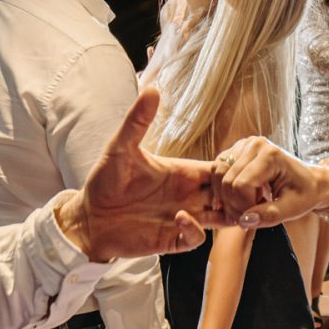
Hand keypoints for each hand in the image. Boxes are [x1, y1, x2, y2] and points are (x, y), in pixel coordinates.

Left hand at [55, 89, 223, 259]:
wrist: (88, 218)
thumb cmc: (104, 181)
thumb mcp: (120, 148)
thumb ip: (137, 121)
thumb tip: (151, 89)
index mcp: (181, 172)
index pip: (219, 169)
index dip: (231, 169)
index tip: (234, 168)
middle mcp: (186, 194)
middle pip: (226, 194)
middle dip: (238, 193)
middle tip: (239, 192)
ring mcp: (181, 217)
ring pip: (220, 217)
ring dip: (228, 214)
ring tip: (224, 209)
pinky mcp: (172, 239)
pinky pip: (197, 238)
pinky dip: (196, 230)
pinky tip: (182, 219)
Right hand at [211, 136, 328, 227]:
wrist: (310, 181)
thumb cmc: (304, 194)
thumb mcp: (292, 209)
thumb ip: (268, 216)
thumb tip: (244, 221)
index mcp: (270, 155)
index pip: (241, 186)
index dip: (243, 208)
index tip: (255, 218)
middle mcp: (255, 144)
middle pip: (227, 181)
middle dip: (233, 205)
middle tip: (247, 218)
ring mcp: (244, 144)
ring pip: (218, 175)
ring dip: (227, 197)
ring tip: (244, 209)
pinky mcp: (237, 149)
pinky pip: (218, 170)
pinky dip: (223, 189)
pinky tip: (240, 199)